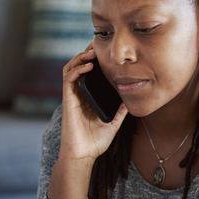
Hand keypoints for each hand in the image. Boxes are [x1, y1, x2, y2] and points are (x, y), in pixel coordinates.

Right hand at [59, 47, 127, 162]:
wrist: (83, 155)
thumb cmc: (95, 142)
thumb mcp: (113, 123)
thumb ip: (120, 110)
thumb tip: (131, 99)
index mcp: (88, 97)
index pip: (90, 73)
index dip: (96, 60)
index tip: (107, 51)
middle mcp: (79, 94)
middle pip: (79, 66)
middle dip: (88, 53)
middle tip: (99, 43)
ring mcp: (72, 96)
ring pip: (71, 69)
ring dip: (80, 58)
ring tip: (92, 51)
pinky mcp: (67, 100)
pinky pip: (69, 80)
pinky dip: (77, 70)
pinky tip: (88, 66)